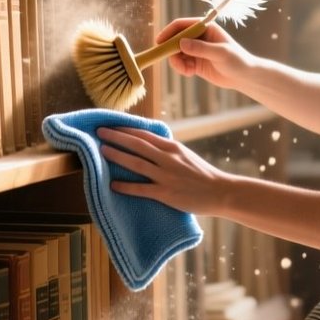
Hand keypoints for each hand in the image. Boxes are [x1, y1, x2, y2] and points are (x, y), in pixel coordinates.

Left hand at [97, 127, 234, 215]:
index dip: (126, 129)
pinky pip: (141, 189)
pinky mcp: (166, 193)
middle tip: (98, 132)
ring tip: (101, 151)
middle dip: (116, 137)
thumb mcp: (186, 155)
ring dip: (117, 156)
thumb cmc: (203, 174)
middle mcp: (168, 158)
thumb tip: (150, 145)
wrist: (221, 191)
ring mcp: (166, 175)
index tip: (111, 125)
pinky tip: (113, 185)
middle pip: (137, 144)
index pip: (145, 134)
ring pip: (136, 162)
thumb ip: (168, 151)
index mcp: (173, 147)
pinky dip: (126, 186)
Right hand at [155, 18, 256, 90]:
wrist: (244, 77)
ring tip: (187, 71)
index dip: (169, 32)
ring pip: (176, 53)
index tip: (160, 42)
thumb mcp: (220, 53)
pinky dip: (181, 68)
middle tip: (174, 62)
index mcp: (206, 28)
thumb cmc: (236, 60)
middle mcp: (199, 37)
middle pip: (175, 39)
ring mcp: (196, 49)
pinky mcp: (195, 62)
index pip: (182, 25)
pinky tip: (190, 73)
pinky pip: (181, 63)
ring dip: (177, 62)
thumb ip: (201, 48)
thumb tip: (181, 43)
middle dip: (171, 50)